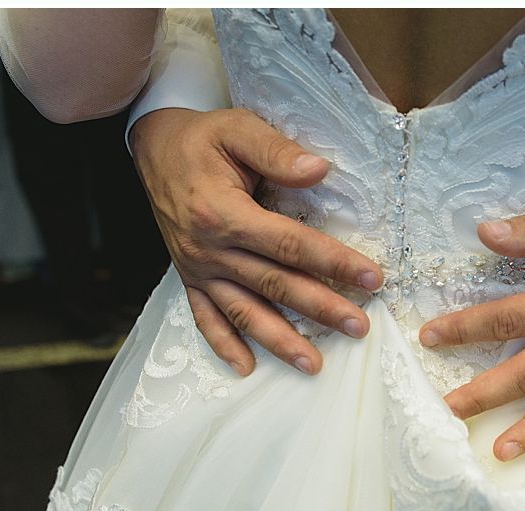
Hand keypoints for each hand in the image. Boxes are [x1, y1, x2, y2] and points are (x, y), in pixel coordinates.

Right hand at [130, 107, 382, 375]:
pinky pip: (205, 317)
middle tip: (359, 328)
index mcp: (224, 213)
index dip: (334, 262)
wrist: (152, 147)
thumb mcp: (237, 128)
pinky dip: (224, 344)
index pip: (290, 244)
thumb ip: (276, 151)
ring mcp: (197, 268)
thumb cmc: (202, 138)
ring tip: (314, 365)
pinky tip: (247, 367)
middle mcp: (209, 249)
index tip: (372, 278)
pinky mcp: (188, 277)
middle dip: (320, 308)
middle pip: (275, 285)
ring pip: (244, 311)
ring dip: (279, 341)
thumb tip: (319, 170)